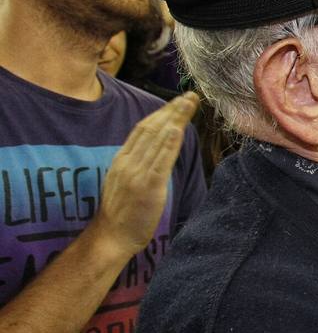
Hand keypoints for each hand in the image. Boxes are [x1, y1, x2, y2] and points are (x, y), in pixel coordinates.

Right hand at [91, 92, 198, 256]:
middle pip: (151, 129)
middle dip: (171, 110)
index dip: (161, 113)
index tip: (177, 101)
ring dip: (175, 119)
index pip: (143, 128)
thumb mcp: (125, 180)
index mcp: (122, 159)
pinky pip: (159, 162)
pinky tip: (178, 130)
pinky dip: (169, 144)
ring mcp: (136, 174)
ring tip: (190, 103)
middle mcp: (128, 162)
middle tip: (190, 95)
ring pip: (157, 140)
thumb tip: (156, 149)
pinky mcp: (147, 187)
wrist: (111, 237)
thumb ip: (138, 163)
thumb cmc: (122, 212)